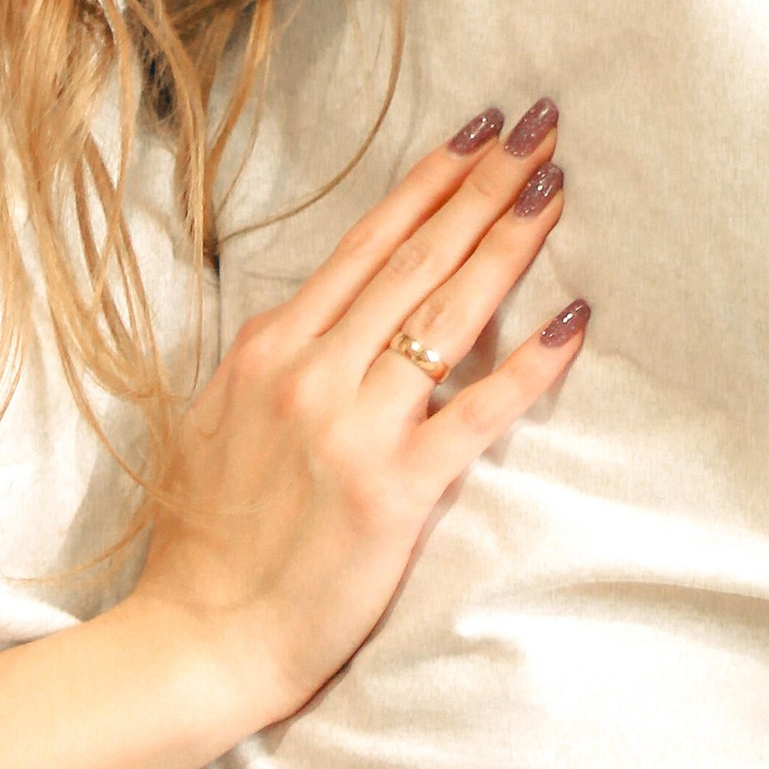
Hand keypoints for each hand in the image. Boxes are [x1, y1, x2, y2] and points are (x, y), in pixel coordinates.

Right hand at [120, 102, 584, 739]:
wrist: (195, 639)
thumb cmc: (205, 544)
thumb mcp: (217, 425)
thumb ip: (271, 367)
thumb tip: (321, 321)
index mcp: (266, 353)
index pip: (364, 247)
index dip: (428, 184)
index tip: (478, 133)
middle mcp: (307, 375)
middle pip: (414, 261)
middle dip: (484, 188)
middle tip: (542, 128)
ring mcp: (349, 431)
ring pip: (446, 316)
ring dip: (509, 244)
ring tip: (558, 187)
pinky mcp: (390, 494)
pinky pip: (475, 414)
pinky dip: (529, 364)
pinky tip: (573, 320)